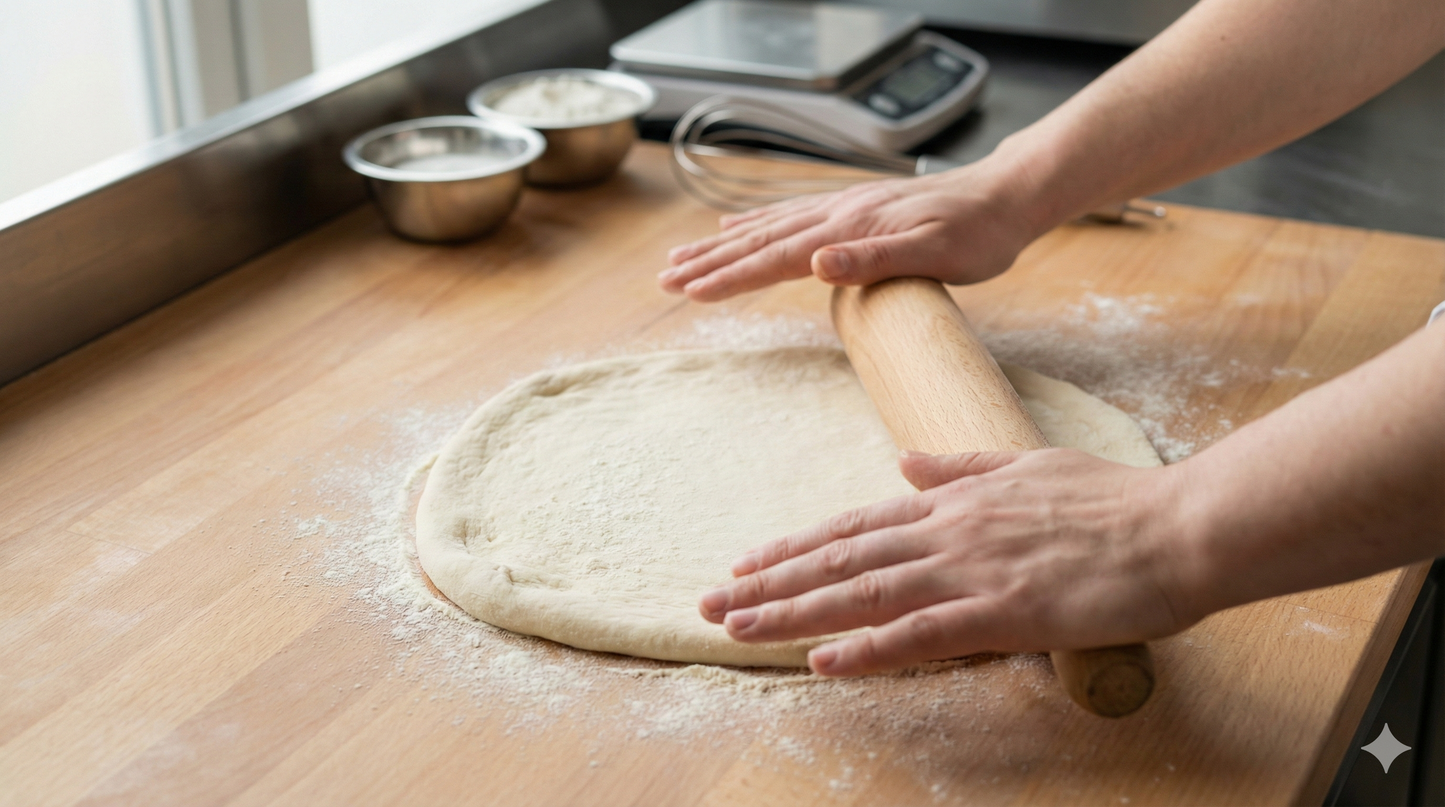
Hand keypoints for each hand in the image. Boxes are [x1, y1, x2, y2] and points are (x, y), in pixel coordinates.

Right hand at [658, 161, 1040, 301]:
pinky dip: (754, 224)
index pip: (776, 258)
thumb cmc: (977, 234)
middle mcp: (837, 215)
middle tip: (664, 280)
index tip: (690, 293)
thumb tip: (816, 262)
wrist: (1005, 196)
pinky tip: (734, 227)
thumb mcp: (935, 253)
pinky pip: (789, 216)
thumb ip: (874, 259)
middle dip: (709, 263)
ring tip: (681, 259)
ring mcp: (842, 209)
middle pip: (759, 241)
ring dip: (721, 246)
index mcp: (849, 230)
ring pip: (767, 228)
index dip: (730, 277)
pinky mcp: (852, 210)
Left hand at [698, 450, 1199, 675]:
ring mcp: (971, 570)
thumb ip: (959, 465)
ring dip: (796, 612)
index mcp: (953, 501)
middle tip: (713, 603)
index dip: (797, 546)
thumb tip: (902, 459)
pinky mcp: (1003, 611)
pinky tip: (823, 661)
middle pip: (841, 558)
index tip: (749, 563)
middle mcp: (948, 531)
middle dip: (771, 582)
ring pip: (863, 592)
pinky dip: (868, 648)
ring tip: (740, 628)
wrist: (1178, 526)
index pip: (855, 524)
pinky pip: (921, 633)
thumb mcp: (1025, 463)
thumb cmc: (1111, 500)